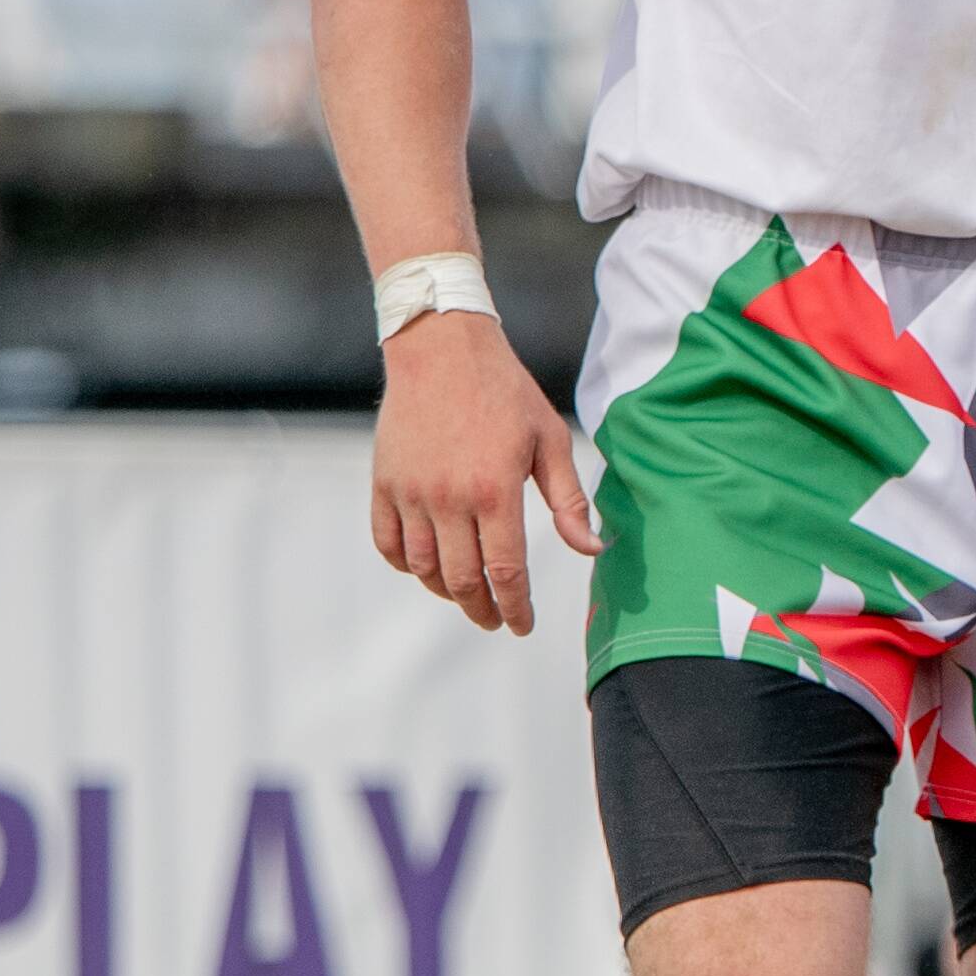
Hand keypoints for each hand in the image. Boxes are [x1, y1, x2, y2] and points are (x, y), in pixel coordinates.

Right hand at [368, 312, 595, 637]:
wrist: (443, 349)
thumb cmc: (506, 392)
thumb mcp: (551, 440)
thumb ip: (568, 501)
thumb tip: (592, 549)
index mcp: (495, 491)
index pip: (506, 573)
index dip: (516, 608)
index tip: (523, 625)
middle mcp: (449, 499)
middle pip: (463, 581)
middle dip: (483, 610)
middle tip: (497, 621)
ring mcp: (411, 492)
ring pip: (423, 568)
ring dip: (446, 591)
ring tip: (468, 596)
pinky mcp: (383, 483)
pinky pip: (388, 542)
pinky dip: (406, 565)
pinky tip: (427, 568)